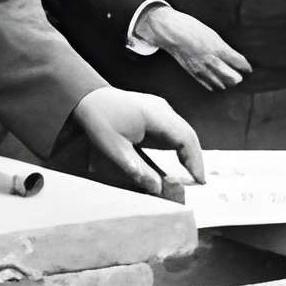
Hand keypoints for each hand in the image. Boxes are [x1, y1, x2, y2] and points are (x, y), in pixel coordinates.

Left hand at [71, 87, 206, 193]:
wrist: (86, 97)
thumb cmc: (99, 121)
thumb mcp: (114, 149)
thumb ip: (136, 169)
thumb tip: (157, 188)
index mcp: (155, 115)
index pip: (185, 138)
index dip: (194, 161)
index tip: (198, 181)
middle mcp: (163, 109)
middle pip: (188, 135)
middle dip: (195, 159)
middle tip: (198, 183)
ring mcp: (161, 109)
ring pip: (184, 132)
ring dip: (189, 153)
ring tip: (192, 176)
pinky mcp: (157, 112)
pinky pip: (176, 130)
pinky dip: (181, 147)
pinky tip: (180, 162)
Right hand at [141, 6, 251, 90]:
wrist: (172, 33)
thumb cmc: (192, 29)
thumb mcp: (212, 35)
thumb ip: (223, 48)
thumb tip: (234, 59)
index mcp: (217, 48)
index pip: (238, 62)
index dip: (246, 67)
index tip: (249, 69)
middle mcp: (211, 60)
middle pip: (232, 77)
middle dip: (238, 77)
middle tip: (241, 75)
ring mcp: (201, 68)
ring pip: (221, 84)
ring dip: (227, 83)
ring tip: (230, 79)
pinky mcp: (194, 73)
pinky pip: (208, 84)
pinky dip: (216, 85)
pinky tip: (218, 83)